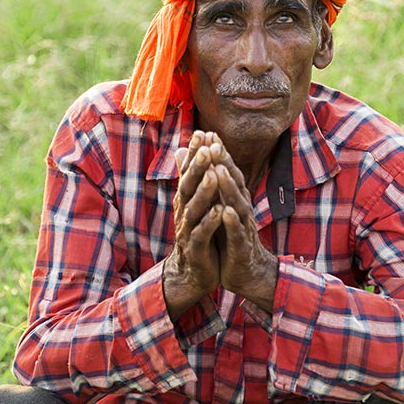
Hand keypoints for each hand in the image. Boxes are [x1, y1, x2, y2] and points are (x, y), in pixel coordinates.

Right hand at [162, 132, 222, 320]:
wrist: (193, 272)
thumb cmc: (198, 232)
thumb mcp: (194, 203)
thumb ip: (191, 177)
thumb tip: (182, 149)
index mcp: (186, 200)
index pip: (189, 172)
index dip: (195, 153)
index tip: (203, 132)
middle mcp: (184, 211)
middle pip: (189, 186)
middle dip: (198, 166)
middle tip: (206, 147)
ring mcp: (188, 230)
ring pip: (195, 209)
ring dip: (204, 191)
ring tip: (214, 174)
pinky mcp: (196, 249)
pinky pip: (202, 234)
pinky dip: (211, 223)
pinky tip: (220, 211)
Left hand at [209, 149, 278, 312]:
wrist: (247, 272)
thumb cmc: (229, 236)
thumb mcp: (217, 208)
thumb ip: (209, 185)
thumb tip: (193, 161)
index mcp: (235, 200)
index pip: (227, 173)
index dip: (219, 154)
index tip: (208, 134)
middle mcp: (241, 209)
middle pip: (234, 183)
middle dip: (225, 163)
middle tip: (214, 144)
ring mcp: (243, 227)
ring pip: (237, 204)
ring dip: (228, 187)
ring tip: (219, 171)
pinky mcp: (241, 247)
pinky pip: (237, 233)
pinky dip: (232, 222)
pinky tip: (225, 212)